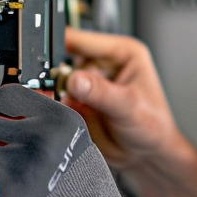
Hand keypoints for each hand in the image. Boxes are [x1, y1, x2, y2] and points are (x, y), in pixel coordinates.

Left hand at [0, 85, 169, 196]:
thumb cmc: (87, 190)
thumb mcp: (76, 141)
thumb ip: (45, 121)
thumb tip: (10, 107)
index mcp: (60, 119)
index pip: (8, 94)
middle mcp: (41, 135)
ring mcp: (22, 161)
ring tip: (5, 168)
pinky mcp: (6, 188)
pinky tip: (4, 186)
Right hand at [62, 29, 181, 172]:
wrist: (147, 156)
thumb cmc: (153, 127)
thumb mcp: (129, 107)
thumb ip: (101, 92)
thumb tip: (75, 80)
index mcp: (122, 53)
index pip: (83, 39)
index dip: (60, 43)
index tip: (43, 56)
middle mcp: (103, 65)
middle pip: (66, 57)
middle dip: (54, 71)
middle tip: (48, 85)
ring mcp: (90, 84)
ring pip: (58, 80)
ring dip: (53, 90)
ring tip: (60, 102)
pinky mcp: (79, 102)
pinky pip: (58, 98)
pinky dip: (54, 104)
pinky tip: (58, 111)